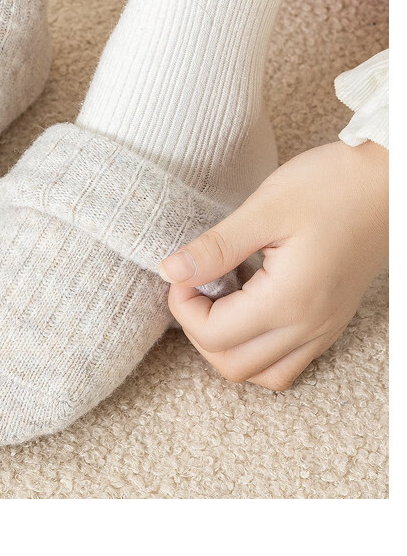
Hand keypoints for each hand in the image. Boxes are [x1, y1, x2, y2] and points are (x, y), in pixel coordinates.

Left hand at [160, 140, 387, 390]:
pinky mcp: (329, 322)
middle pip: (232, 366)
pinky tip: (248, 302)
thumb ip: (216, 247)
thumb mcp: (265, 208)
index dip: (183, 306)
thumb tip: (171, 271)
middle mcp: (309, 327)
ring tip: (220, 295)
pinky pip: (286, 362)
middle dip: (199, 330)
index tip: (182, 271)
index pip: (214, 336)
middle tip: (196, 283)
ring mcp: (323, 330)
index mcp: (290, 301)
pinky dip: (257, 347)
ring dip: (226, 346)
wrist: (385, 181)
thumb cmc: (331, 185)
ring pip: (260, 374)